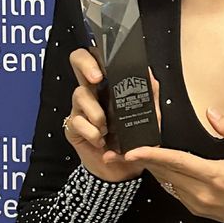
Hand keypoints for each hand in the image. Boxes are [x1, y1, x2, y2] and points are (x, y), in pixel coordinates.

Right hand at [64, 48, 161, 182]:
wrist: (124, 170)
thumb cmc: (135, 140)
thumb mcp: (150, 118)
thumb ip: (151, 95)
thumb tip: (150, 74)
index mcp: (110, 85)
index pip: (99, 56)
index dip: (99, 52)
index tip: (108, 64)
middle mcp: (92, 91)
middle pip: (77, 60)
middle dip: (86, 65)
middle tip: (98, 80)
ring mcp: (80, 108)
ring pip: (79, 94)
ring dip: (96, 112)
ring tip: (107, 129)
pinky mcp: (72, 127)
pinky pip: (76, 121)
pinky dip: (91, 132)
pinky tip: (101, 141)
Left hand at [123, 107, 223, 222]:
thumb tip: (211, 112)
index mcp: (215, 175)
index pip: (177, 162)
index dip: (153, 155)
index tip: (133, 151)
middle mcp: (202, 192)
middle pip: (165, 173)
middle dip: (144, 160)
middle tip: (125, 149)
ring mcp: (198, 203)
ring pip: (167, 183)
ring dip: (154, 169)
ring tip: (139, 155)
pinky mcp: (197, 210)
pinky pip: (175, 192)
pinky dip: (166, 179)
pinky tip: (162, 168)